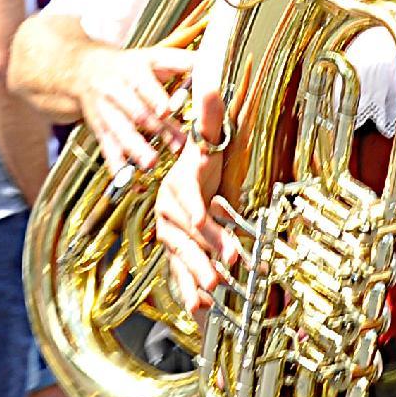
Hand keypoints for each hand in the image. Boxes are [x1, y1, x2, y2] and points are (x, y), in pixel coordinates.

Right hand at [79, 45, 192, 182]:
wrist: (85, 70)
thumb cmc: (130, 65)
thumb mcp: (154, 56)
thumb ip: (183, 62)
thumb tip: (212, 61)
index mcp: (133, 70)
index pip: (145, 85)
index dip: (156, 97)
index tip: (168, 109)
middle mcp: (116, 89)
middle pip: (137, 111)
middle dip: (157, 128)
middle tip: (177, 145)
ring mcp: (106, 110)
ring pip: (120, 130)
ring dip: (136, 147)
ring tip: (151, 162)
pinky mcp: (98, 128)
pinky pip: (106, 146)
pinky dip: (115, 163)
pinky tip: (124, 177)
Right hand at [153, 89, 241, 315]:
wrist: (178, 179)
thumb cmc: (199, 161)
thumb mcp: (204, 139)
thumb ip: (209, 117)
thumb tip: (212, 84)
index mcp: (179, 188)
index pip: (190, 203)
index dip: (203, 216)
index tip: (214, 224)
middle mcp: (171, 215)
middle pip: (188, 237)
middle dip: (204, 254)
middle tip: (224, 270)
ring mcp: (172, 237)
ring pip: (182, 259)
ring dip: (195, 279)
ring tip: (211, 297)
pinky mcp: (177, 255)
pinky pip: (180, 276)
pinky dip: (189, 294)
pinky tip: (201, 311)